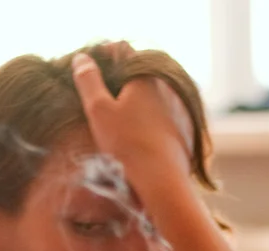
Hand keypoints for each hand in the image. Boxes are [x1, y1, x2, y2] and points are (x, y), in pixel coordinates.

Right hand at [71, 51, 193, 198]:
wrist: (162, 182)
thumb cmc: (127, 146)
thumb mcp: (98, 111)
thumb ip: (88, 80)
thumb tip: (82, 58)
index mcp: (146, 75)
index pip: (122, 50)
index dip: (102, 55)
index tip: (88, 69)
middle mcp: (168, 86)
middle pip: (138, 73)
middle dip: (118, 79)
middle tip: (100, 96)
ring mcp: (180, 109)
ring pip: (152, 96)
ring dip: (135, 100)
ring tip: (117, 118)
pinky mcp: (186, 131)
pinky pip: (164, 117)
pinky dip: (149, 119)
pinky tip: (137, 136)